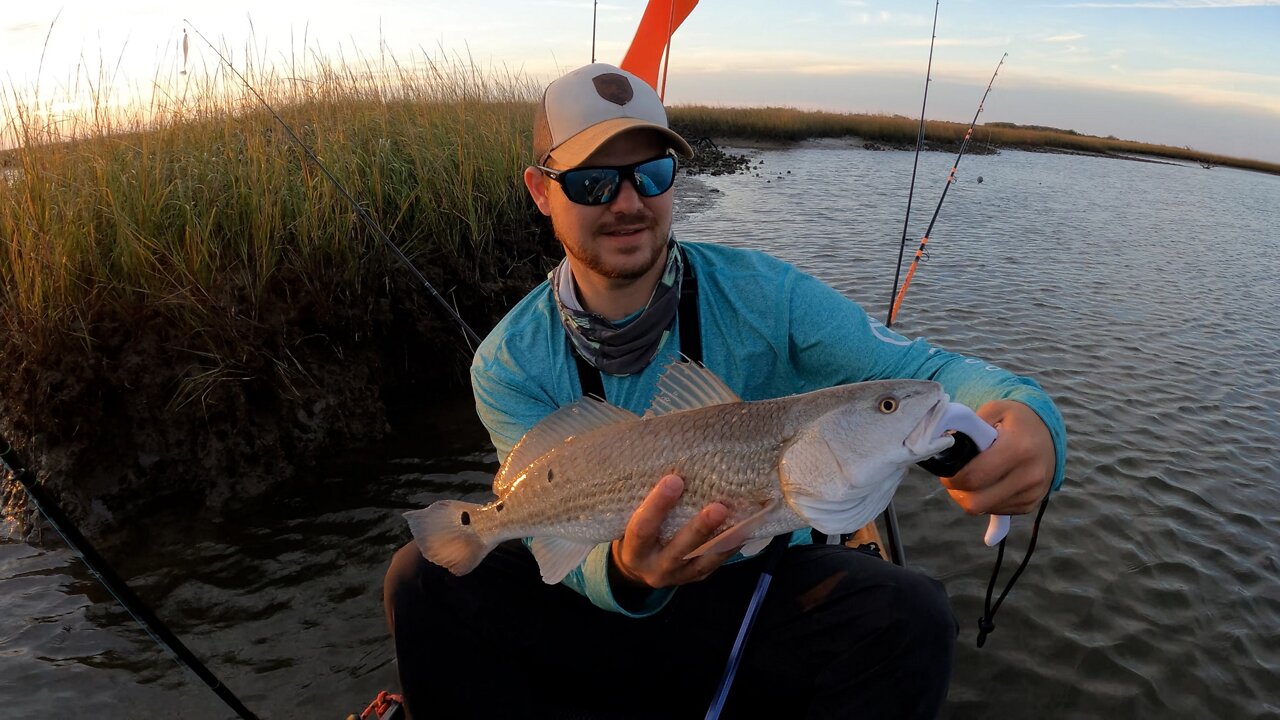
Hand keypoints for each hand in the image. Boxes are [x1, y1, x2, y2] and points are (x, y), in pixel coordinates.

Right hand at [609, 474, 737, 589]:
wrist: (636, 570)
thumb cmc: (634, 533)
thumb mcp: (629, 520)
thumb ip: (642, 502)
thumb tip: (668, 464)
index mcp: (634, 550)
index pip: (643, 528)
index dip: (658, 505)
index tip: (674, 479)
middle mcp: (655, 567)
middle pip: (679, 549)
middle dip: (700, 528)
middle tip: (719, 507)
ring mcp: (678, 576)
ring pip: (702, 559)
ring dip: (724, 539)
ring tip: (744, 520)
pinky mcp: (695, 577)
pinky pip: (715, 563)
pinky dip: (731, 546)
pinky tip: (746, 530)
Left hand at [938, 400, 1054, 515]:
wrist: (1048, 434)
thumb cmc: (1015, 420)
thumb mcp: (994, 410)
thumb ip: (968, 424)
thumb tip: (944, 440)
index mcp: (1018, 449)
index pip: (973, 477)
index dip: (951, 477)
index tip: (945, 469)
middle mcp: (1029, 475)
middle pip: (976, 502)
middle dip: (957, 491)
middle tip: (954, 477)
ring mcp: (1032, 494)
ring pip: (983, 509)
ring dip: (970, 497)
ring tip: (971, 476)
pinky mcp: (1031, 505)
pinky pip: (995, 511)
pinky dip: (985, 500)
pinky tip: (988, 482)